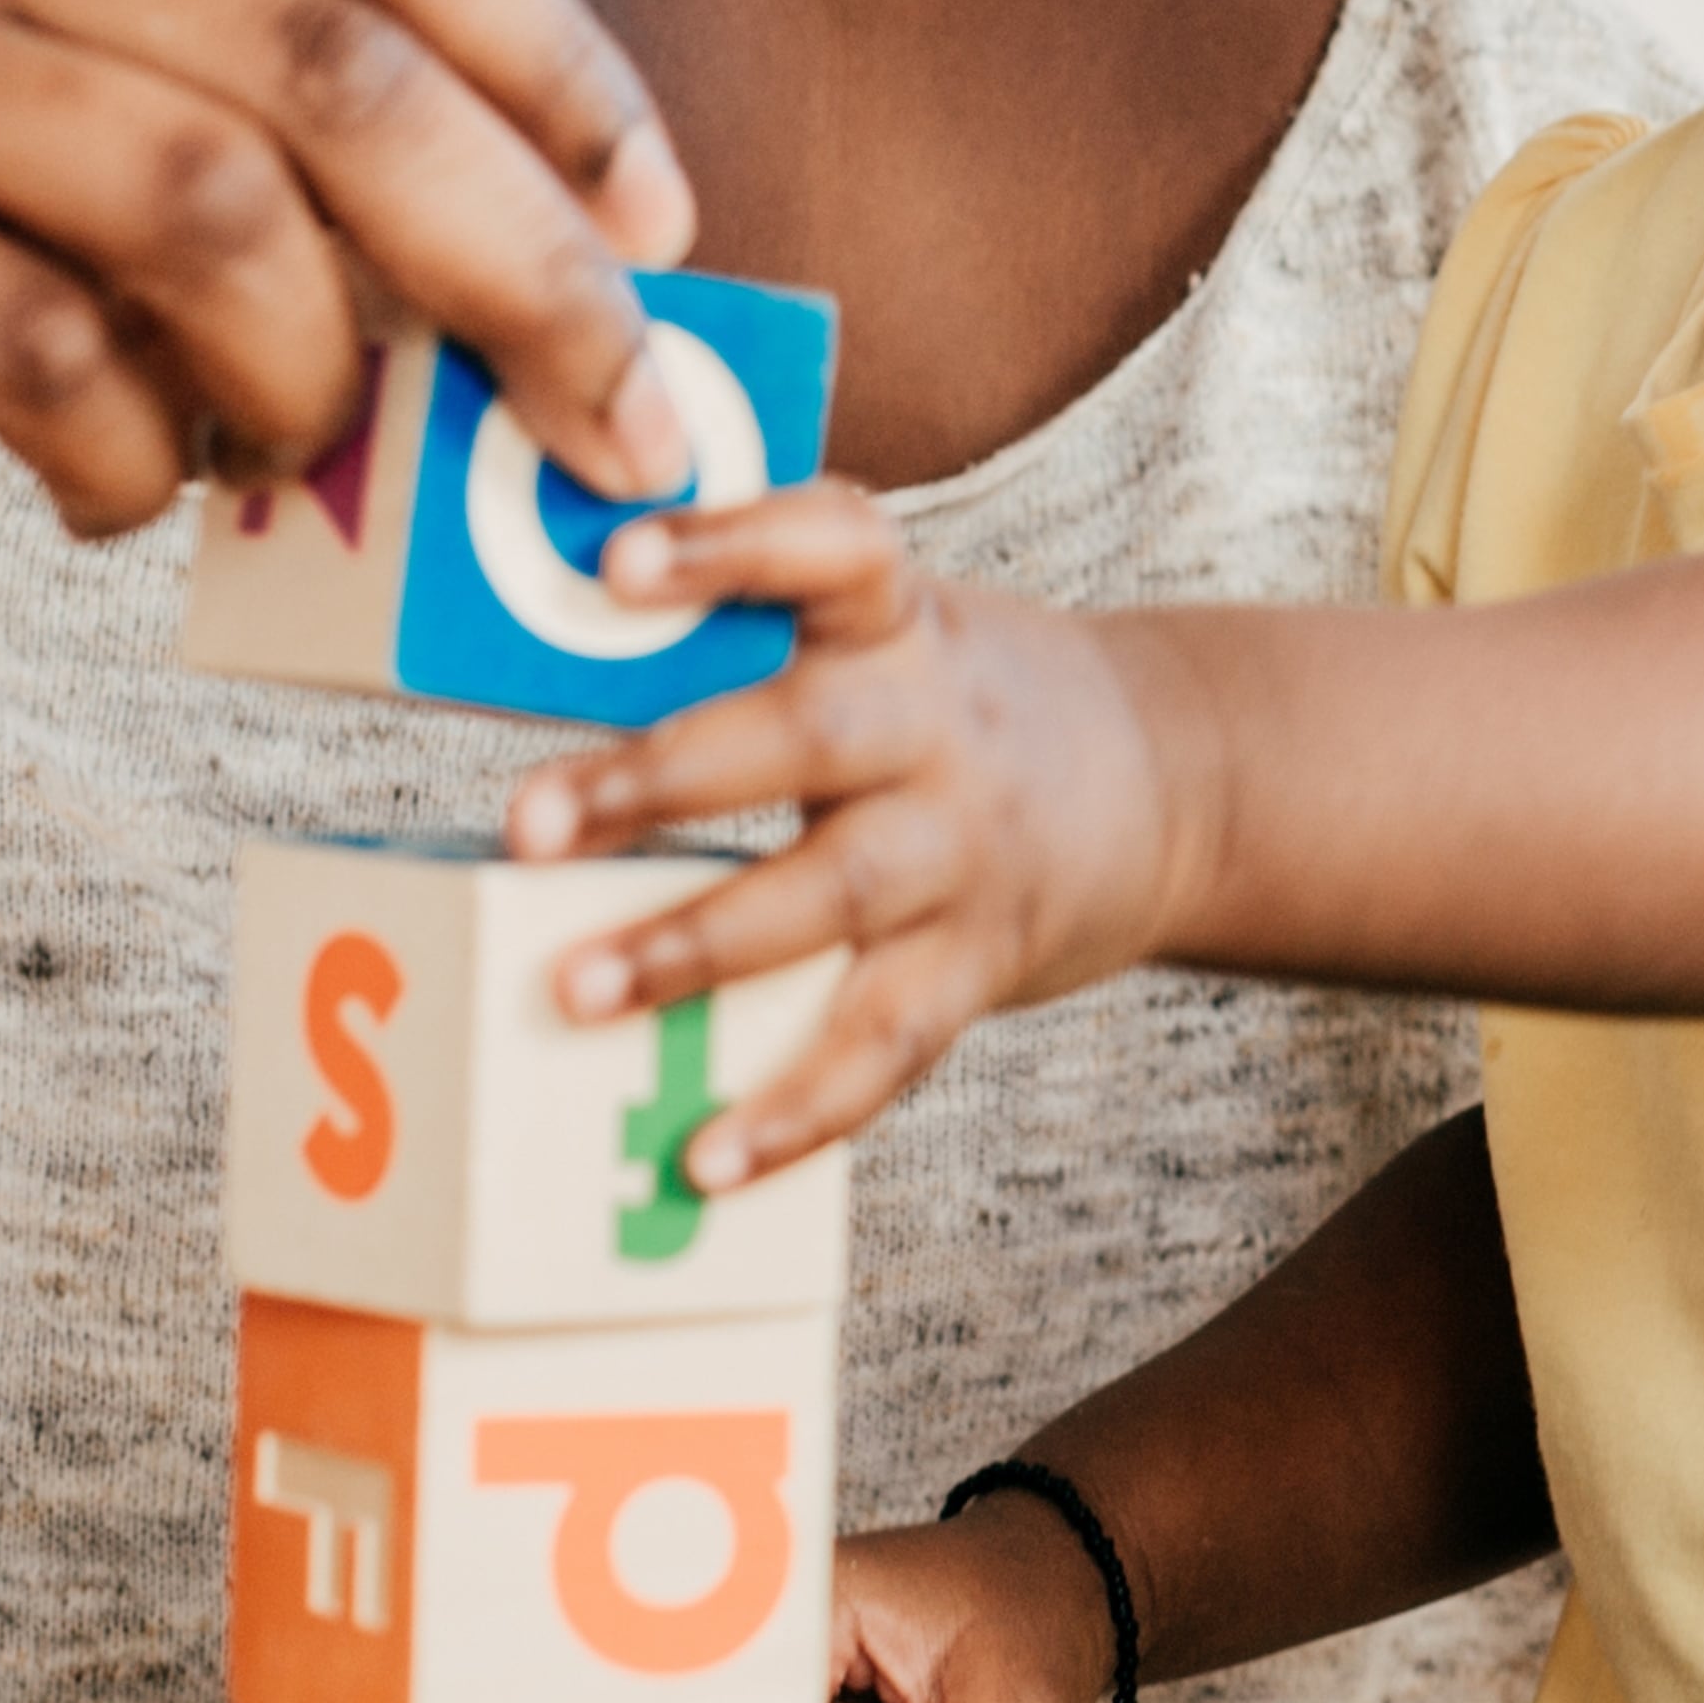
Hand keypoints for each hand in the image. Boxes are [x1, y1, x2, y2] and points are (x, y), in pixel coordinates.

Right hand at [0, 0, 693, 543]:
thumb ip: (161, 50)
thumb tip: (468, 241)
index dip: (558, 63)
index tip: (664, 222)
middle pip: (338, 73)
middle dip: (531, 267)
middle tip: (623, 423)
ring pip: (210, 221)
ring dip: (317, 385)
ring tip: (301, 461)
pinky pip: (35, 360)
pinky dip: (128, 460)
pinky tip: (120, 499)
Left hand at [493, 490, 1203, 1181]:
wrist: (1173, 784)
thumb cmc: (955, 704)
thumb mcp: (889, 630)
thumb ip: (755, 637)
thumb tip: (539, 648)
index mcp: (899, 620)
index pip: (833, 548)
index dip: (733, 546)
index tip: (619, 560)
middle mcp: (939, 726)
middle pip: (814, 737)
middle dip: (665, 779)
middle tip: (530, 821)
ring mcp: (968, 850)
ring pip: (837, 895)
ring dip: (697, 946)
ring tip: (575, 993)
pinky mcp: (982, 963)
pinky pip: (888, 1041)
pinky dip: (799, 1108)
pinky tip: (707, 1156)